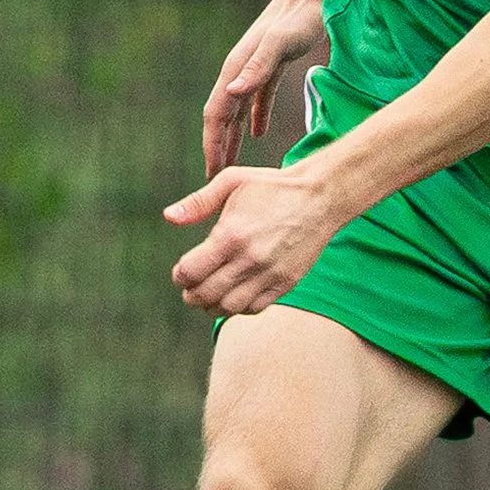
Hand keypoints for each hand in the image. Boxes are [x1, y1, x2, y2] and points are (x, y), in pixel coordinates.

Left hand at [165, 162, 339, 315]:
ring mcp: (269, 274)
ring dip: (212, 306)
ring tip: (209, 296)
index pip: (190, 272)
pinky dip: (239, 308)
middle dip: (191, 295)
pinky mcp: (286, 282)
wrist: (320, 197)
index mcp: (231, 235)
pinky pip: (255, 308)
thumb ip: (198, 202)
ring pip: (229, 307)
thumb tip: (168, 217)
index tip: (182, 271)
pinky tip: (234, 295)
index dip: (180, 275)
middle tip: (190, 289)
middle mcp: (249, 259)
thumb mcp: (232, 181)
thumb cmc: (273, 186)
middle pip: (205, 294)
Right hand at [200, 0, 328, 174]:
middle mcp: (240, 70)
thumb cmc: (300, 17)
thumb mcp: (280, 44)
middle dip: (216, 147)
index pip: (216, 114)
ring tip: (231, 163)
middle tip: (216, 180)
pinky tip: (258, 134)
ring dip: (232, 137)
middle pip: (222, 116)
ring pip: (237, 111)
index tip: (211, 173)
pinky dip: (254, 119)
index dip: (211, 144)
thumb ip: (257, 68)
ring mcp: (254, 68)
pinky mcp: (271, 67)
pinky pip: (257, 100)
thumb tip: (231, 94)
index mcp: (236, 69)